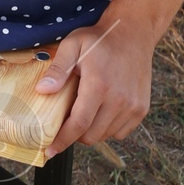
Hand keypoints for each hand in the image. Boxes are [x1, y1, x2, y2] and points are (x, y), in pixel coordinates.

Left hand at [35, 10, 154, 156]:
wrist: (133, 33)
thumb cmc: (99, 39)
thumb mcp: (73, 45)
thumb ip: (58, 69)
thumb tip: (42, 91)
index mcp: (99, 85)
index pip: (79, 124)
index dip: (62, 140)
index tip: (49, 151)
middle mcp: (119, 100)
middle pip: (91, 135)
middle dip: (75, 134)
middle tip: (66, 121)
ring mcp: (133, 106)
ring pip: (106, 135)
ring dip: (92, 130)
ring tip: (86, 110)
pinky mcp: (141, 109)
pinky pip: (120, 132)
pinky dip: (108, 128)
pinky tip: (102, 110)